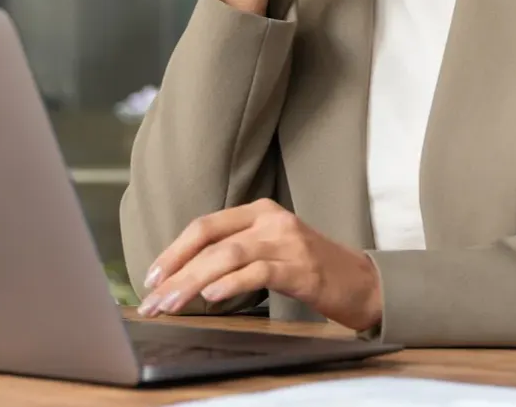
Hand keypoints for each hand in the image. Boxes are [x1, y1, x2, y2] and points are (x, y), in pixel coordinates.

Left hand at [136, 199, 383, 331]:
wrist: (365, 283)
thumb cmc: (313, 272)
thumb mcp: (272, 251)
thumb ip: (236, 254)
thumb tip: (185, 278)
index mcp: (260, 212)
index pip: (205, 226)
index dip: (173, 251)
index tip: (151, 277)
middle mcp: (272, 220)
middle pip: (210, 240)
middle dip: (175, 271)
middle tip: (152, 300)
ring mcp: (288, 242)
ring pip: (228, 256)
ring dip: (192, 282)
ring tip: (171, 303)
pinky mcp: (302, 268)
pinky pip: (258, 272)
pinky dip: (231, 284)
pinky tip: (211, 297)